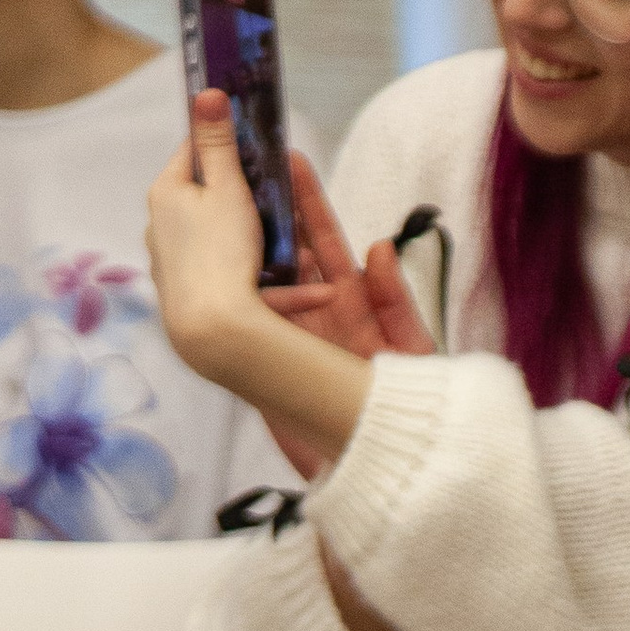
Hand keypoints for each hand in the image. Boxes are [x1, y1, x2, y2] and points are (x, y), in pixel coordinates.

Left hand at [146, 95, 273, 383]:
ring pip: (222, 243)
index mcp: (166, 192)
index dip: (228, 148)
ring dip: (259, 246)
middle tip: (283, 207)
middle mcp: (160, 227)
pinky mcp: (187, 299)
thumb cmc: (221, 255)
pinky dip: (258, 283)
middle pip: (209, 200)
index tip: (257, 152)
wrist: (212, 334)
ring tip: (299, 257)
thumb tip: (206, 91)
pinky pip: (227, 280)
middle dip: (249, 202)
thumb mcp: (228, 188)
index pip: (193, 152)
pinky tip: (297, 295)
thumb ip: (219, 142)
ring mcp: (171, 266)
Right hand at [250, 157, 435, 479]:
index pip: (326, 243)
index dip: (308, 205)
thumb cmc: (412, 409)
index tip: (289, 163)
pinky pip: (250, 332)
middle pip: (287, 256)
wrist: (391, 467)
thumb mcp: (411, 352)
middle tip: (241, 170)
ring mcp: (292, 343)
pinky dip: (236, 305)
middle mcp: (320, 317)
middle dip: (266, 213)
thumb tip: (380, 247)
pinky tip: (216, 274)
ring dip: (244, 254)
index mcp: (354, 304)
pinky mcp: (273, 372)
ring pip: (263, 289)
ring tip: (220, 210)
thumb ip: (396, 301)